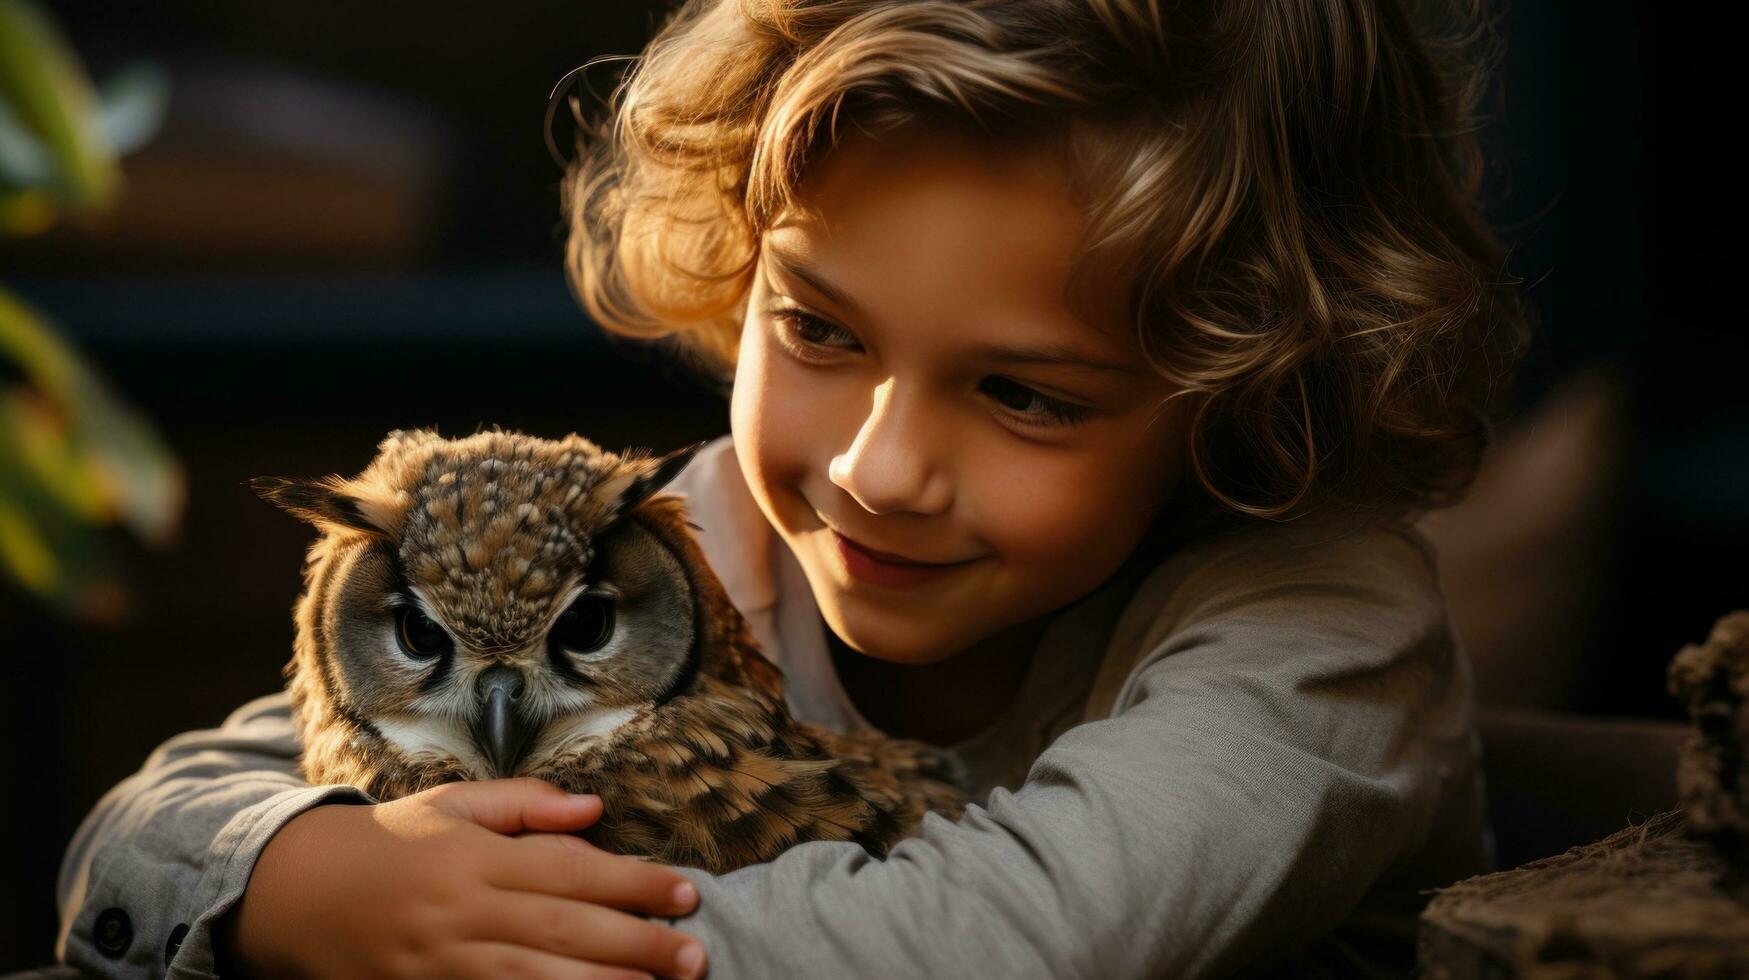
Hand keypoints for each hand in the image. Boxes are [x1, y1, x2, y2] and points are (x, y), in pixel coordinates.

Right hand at [220, 777, 708, 978]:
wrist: (298, 895)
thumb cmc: (391, 843)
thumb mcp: (453, 805)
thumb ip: (526, 804)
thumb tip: (595, 807)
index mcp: (473, 855)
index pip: (569, 869)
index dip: (632, 882)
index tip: (685, 893)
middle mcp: (461, 910)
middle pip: (562, 929)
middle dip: (635, 944)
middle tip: (694, 955)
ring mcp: (443, 963)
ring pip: (534, 979)